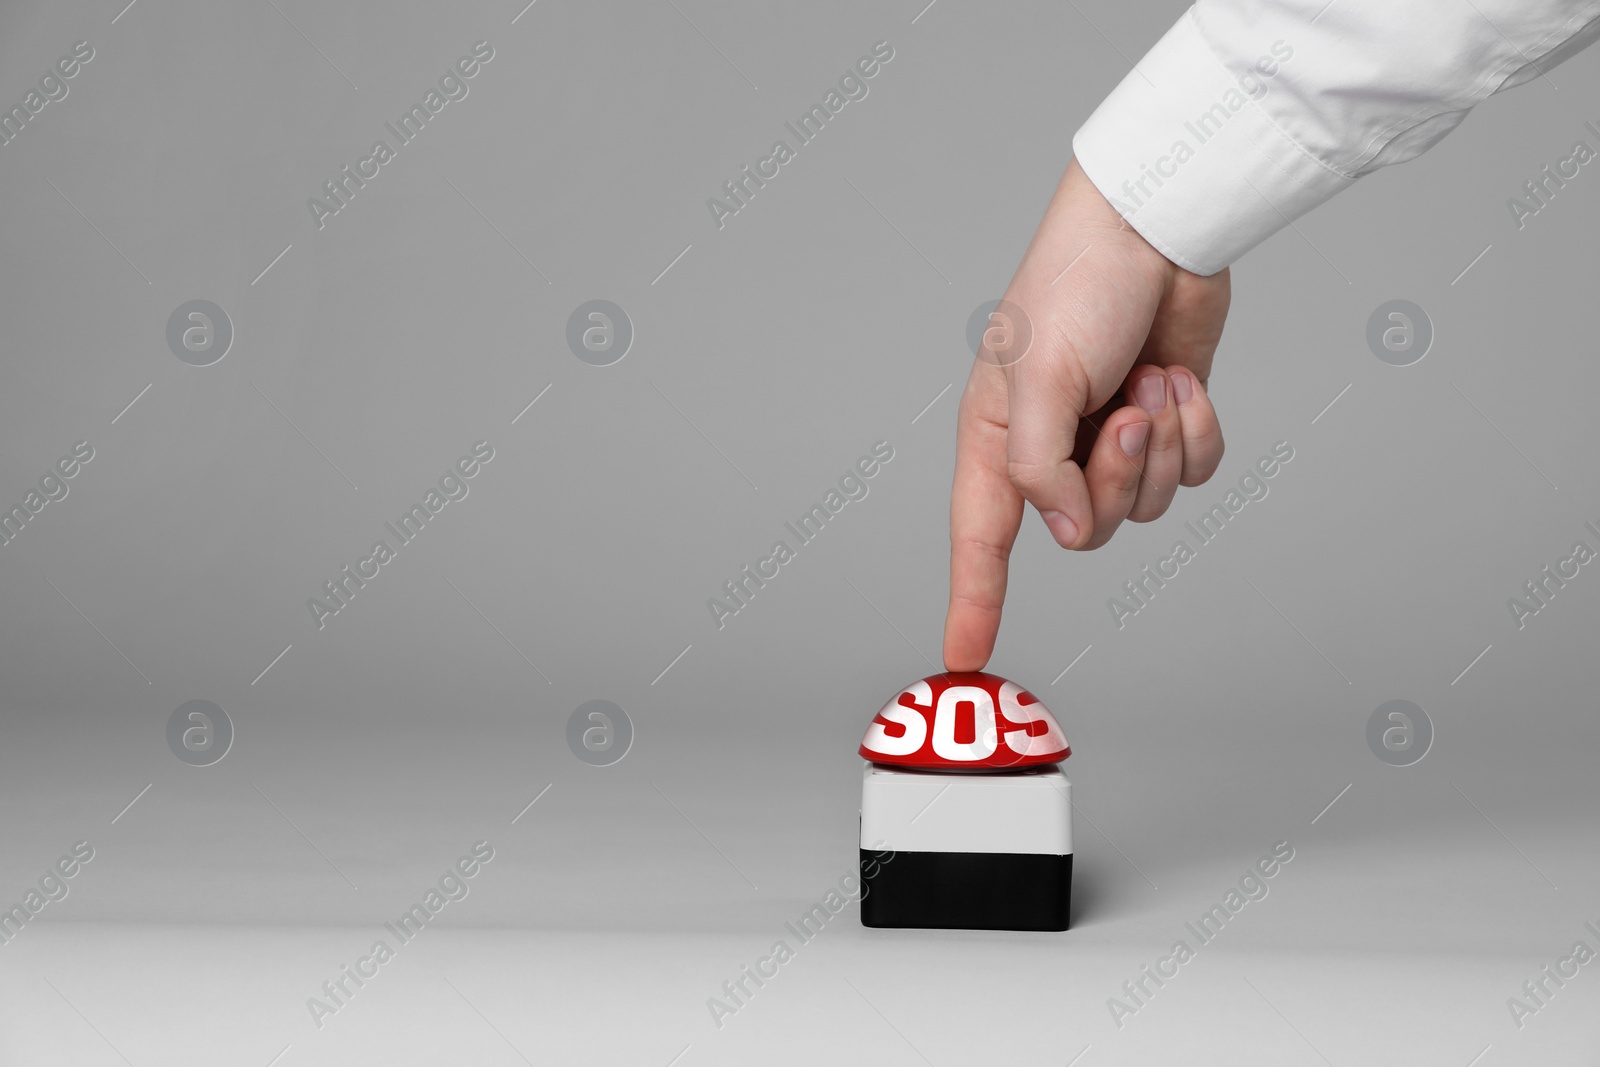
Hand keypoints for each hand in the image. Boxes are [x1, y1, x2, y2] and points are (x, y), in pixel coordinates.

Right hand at [942, 160, 1230, 671]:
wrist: (1156, 227)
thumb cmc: (1076, 285)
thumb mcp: (1037, 377)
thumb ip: (1038, 470)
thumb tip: (1065, 531)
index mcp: (999, 437)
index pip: (978, 538)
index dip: (971, 599)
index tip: (964, 656)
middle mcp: (1052, 448)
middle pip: (1088, 528)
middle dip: (1120, 476)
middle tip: (1126, 412)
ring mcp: (1112, 438)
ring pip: (1148, 503)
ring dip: (1164, 442)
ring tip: (1152, 379)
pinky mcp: (1167, 422)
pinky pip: (1194, 471)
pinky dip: (1197, 428)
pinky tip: (1179, 378)